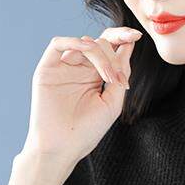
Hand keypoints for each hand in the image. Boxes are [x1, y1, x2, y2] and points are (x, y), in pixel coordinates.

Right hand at [21, 26, 142, 167]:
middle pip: (99, 43)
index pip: (110, 50)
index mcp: (96, 77)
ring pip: (84, 44)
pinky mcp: (48, 69)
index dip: (122, 39)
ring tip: (108, 77)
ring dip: (100, 55)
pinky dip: (75, 43)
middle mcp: (80, 70)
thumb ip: (120, 75)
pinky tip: (87, 51)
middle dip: (113, 55)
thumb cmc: (87, 132)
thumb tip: (128, 47)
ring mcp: (64, 68)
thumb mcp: (112, 104)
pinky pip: (59, 44)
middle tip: (118, 78)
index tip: (137, 36)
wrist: (62, 148)